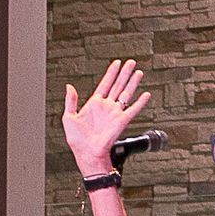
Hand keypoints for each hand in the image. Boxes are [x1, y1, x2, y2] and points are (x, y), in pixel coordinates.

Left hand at [62, 58, 150, 175]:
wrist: (87, 153)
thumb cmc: (77, 140)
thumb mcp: (68, 117)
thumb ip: (70, 101)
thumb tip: (69, 86)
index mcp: (94, 104)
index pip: (105, 84)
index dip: (111, 73)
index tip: (116, 63)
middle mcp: (106, 107)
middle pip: (118, 85)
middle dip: (124, 73)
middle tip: (131, 62)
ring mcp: (115, 113)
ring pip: (126, 93)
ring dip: (132, 82)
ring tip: (138, 72)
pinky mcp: (121, 121)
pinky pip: (133, 110)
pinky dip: (140, 103)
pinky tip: (145, 94)